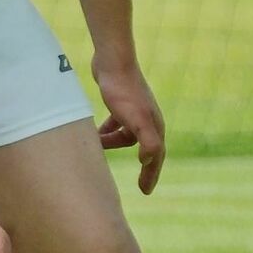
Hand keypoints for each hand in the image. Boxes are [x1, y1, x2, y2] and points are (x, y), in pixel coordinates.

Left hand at [93, 59, 165, 194]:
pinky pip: (117, 124)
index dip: (151, 175)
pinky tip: (96, 134)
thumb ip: (147, 140)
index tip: (145, 191)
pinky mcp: (121, 101)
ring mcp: (135, 109)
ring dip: (115, 145)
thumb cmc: (122, 91)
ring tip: (99, 152)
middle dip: (143, 166)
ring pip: (127, 136)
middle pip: (146, 149)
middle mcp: (149, 118)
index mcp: (154, 125)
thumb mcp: (135, 118)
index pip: (156, 156)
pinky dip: (108, 131)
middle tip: (139, 185)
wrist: (113, 61)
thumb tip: (148, 161)